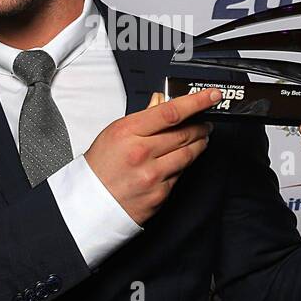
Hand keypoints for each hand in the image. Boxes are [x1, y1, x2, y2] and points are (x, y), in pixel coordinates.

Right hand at [84, 87, 220, 224]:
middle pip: (185, 133)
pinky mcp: (160, 195)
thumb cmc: (99, 168)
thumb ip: (142, 118)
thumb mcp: (114, 134)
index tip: (211, 95)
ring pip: (188, 154)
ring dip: (199, 144)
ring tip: (200, 138)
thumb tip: (162, 102)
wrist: (89, 204)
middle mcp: (141, 154)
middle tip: (205, 122)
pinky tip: (179, 161)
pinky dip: (183, 165)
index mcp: (128, 132)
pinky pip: (180, 175)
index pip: (171, 112)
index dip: (197, 102)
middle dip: (200, 126)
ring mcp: (152, 176)